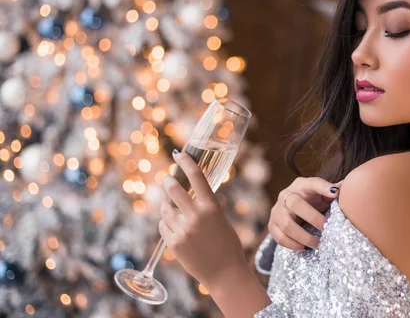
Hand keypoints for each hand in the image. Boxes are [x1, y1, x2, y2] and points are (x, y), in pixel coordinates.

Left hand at [159, 149, 246, 287]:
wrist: (225, 274)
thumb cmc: (227, 245)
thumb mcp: (221, 220)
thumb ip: (206, 207)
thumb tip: (189, 194)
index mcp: (212, 207)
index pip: (196, 177)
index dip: (186, 162)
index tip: (179, 154)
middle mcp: (196, 216)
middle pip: (173, 189)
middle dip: (168, 182)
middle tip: (167, 179)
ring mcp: (183, 230)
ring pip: (166, 210)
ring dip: (168, 208)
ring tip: (177, 214)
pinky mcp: (173, 244)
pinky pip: (163, 226)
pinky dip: (167, 225)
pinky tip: (177, 231)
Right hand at [268, 177, 342, 251]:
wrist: (292, 209)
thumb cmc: (312, 200)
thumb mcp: (322, 194)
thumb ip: (333, 191)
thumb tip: (345, 187)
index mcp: (301, 185)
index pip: (312, 183)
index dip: (323, 187)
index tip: (335, 194)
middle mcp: (286, 195)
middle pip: (295, 204)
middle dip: (313, 218)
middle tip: (326, 228)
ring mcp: (277, 210)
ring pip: (287, 224)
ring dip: (304, 237)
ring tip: (318, 243)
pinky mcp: (272, 225)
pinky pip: (280, 238)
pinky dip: (294, 245)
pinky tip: (305, 248)